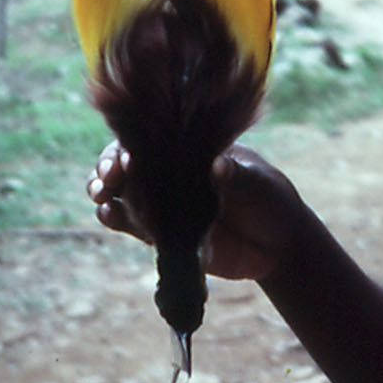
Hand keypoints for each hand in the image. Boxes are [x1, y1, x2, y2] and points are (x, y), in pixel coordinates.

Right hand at [87, 140, 306, 282]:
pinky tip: (109, 215)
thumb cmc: (271, 199)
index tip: (127, 156)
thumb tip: (217, 166)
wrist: (279, 245)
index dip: (132, 142)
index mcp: (192, 148)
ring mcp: (164, 201)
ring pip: (120, 190)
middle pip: (126, 161)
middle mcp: (171, 171)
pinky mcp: (162, 233)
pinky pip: (130, 222)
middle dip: (109, 166)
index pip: (153, 136)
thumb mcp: (259, 184)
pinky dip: (114, 217)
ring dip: (104, 190)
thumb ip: (237, 177)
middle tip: (109, 177)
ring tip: (103, 196)